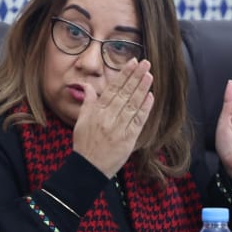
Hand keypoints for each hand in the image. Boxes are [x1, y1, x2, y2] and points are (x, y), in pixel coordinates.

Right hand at [73, 59, 153, 177]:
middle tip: (145, 63)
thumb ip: (88, 101)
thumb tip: (87, 86)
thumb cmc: (84, 144)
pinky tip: (150, 97)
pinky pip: (138, 121)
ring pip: (132, 105)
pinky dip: (145, 109)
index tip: (132, 63)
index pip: (113, 88)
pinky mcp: (128, 139)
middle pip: (124, 93)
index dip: (124, 75)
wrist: (88, 168)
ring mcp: (119, 128)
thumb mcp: (81, 120)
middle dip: (136, 77)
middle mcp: (108, 117)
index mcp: (97, 111)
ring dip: (142, 89)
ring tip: (149, 75)